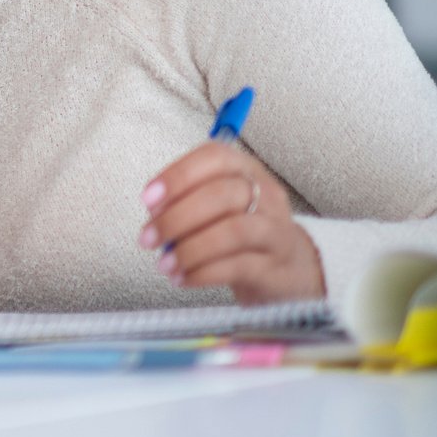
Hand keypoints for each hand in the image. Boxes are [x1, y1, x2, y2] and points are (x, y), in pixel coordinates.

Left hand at [140, 143, 323, 301]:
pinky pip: (238, 267)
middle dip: (177, 217)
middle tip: (149, 238)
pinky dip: (203, 273)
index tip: (148, 199)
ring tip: (164, 263)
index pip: (215, 158)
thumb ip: (186, 200)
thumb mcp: (217, 206)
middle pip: (222, 195)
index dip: (178, 175)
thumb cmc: (241, 231)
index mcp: (246, 170)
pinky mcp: (276, 267)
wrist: (289, 269)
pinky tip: (183, 278)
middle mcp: (266, 195)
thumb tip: (154, 211)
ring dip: (189, 249)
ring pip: (233, 231)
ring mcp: (276, 231)